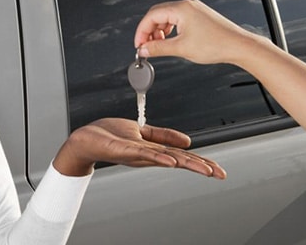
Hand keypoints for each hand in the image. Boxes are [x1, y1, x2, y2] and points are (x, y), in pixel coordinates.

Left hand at [53, 118, 226, 178]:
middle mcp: (148, 155)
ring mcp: (137, 154)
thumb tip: (188, 141)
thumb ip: (164, 135)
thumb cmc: (109, 135)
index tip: (219, 171)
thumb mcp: (142, 132)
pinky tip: (171, 161)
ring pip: (166, 158)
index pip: (182, 157)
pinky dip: (158, 157)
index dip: (201, 162)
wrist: (86, 138)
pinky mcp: (125, 149)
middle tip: (219, 174)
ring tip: (205, 169)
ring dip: (186, 164)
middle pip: (179, 160)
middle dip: (200, 166)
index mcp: (154, 151)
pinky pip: (144, 153)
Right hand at [133, 0, 258, 65]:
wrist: (238, 46)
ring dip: (159, 31)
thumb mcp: (181, 48)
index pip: (151, 16)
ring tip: (158, 45)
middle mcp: (187, 6)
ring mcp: (194, 10)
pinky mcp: (198, 16)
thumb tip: (144, 49)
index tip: (139, 44)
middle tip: (145, 46)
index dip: (142, 31)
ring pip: (167, 17)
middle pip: (157, 15)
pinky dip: (169, 30)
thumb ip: (158, 48)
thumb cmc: (217, 44)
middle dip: (149, 31)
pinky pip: (177, 20)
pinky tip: (170, 41)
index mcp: (181, 9)